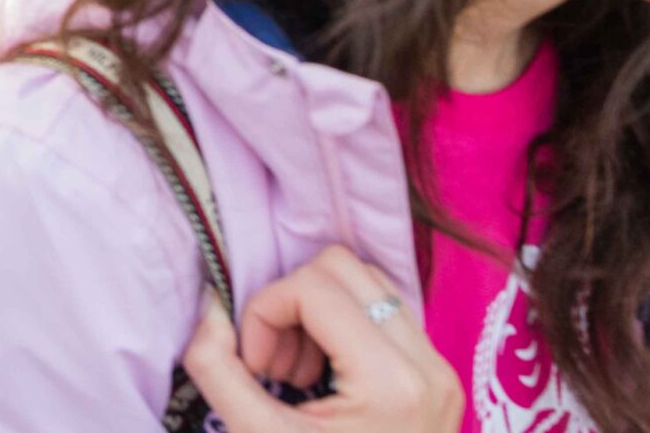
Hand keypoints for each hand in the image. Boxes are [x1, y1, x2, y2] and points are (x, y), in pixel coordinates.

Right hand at [182, 246, 460, 431]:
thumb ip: (216, 367)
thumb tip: (209, 308)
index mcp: (391, 384)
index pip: (311, 286)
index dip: (263, 312)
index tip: (254, 366)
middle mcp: (428, 366)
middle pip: (341, 266)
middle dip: (291, 303)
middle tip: (275, 364)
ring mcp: (441, 370)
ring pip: (366, 280)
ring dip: (318, 311)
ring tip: (299, 372)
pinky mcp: (440, 376)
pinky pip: (385, 312)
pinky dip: (344, 327)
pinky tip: (325, 378)